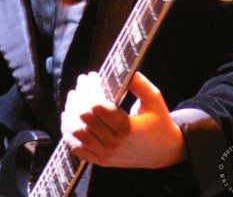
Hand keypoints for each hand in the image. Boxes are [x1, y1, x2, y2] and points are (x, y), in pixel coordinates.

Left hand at [61, 71, 187, 168]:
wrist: (164, 152)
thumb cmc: (159, 123)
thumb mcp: (155, 100)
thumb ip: (140, 84)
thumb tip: (124, 71)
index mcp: (126, 128)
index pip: (97, 106)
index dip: (91, 88)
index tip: (92, 75)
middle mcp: (113, 144)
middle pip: (84, 117)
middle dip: (79, 95)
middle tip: (81, 81)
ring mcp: (105, 154)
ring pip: (76, 132)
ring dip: (71, 111)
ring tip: (73, 96)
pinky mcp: (101, 160)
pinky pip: (77, 148)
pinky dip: (68, 132)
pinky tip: (68, 117)